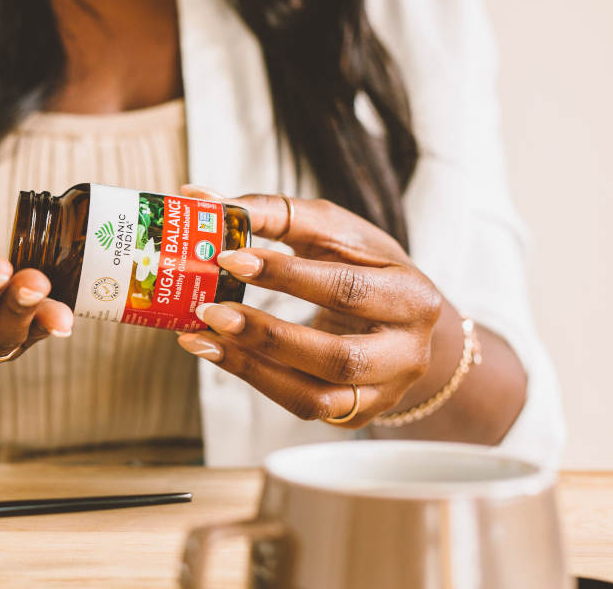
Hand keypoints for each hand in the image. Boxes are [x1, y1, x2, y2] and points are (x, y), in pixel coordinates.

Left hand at [175, 186, 443, 427]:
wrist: (405, 323)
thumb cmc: (365, 268)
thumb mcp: (335, 233)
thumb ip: (274, 215)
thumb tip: (200, 197)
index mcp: (412, 298)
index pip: (347, 290)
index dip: (287, 276)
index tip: (228, 258)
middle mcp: (406, 355)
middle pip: (337, 358)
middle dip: (267, 335)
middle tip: (210, 309)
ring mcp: (382, 394)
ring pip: (316, 398)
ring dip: (251, 368)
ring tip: (200, 338)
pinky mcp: (354, 416)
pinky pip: (301, 406)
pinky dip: (255, 381)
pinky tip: (218, 354)